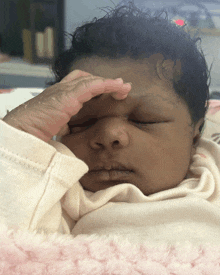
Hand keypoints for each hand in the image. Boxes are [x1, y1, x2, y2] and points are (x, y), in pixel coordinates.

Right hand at [2, 70, 130, 142]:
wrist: (23, 131)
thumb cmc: (34, 133)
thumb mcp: (54, 129)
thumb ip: (65, 127)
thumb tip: (71, 137)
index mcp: (58, 96)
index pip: (78, 84)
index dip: (94, 86)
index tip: (107, 93)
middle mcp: (61, 89)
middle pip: (86, 78)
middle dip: (104, 82)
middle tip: (120, 88)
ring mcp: (64, 90)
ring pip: (92, 80)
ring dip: (111, 83)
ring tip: (125, 87)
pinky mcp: (69, 95)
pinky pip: (93, 85)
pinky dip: (108, 85)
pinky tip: (119, 87)